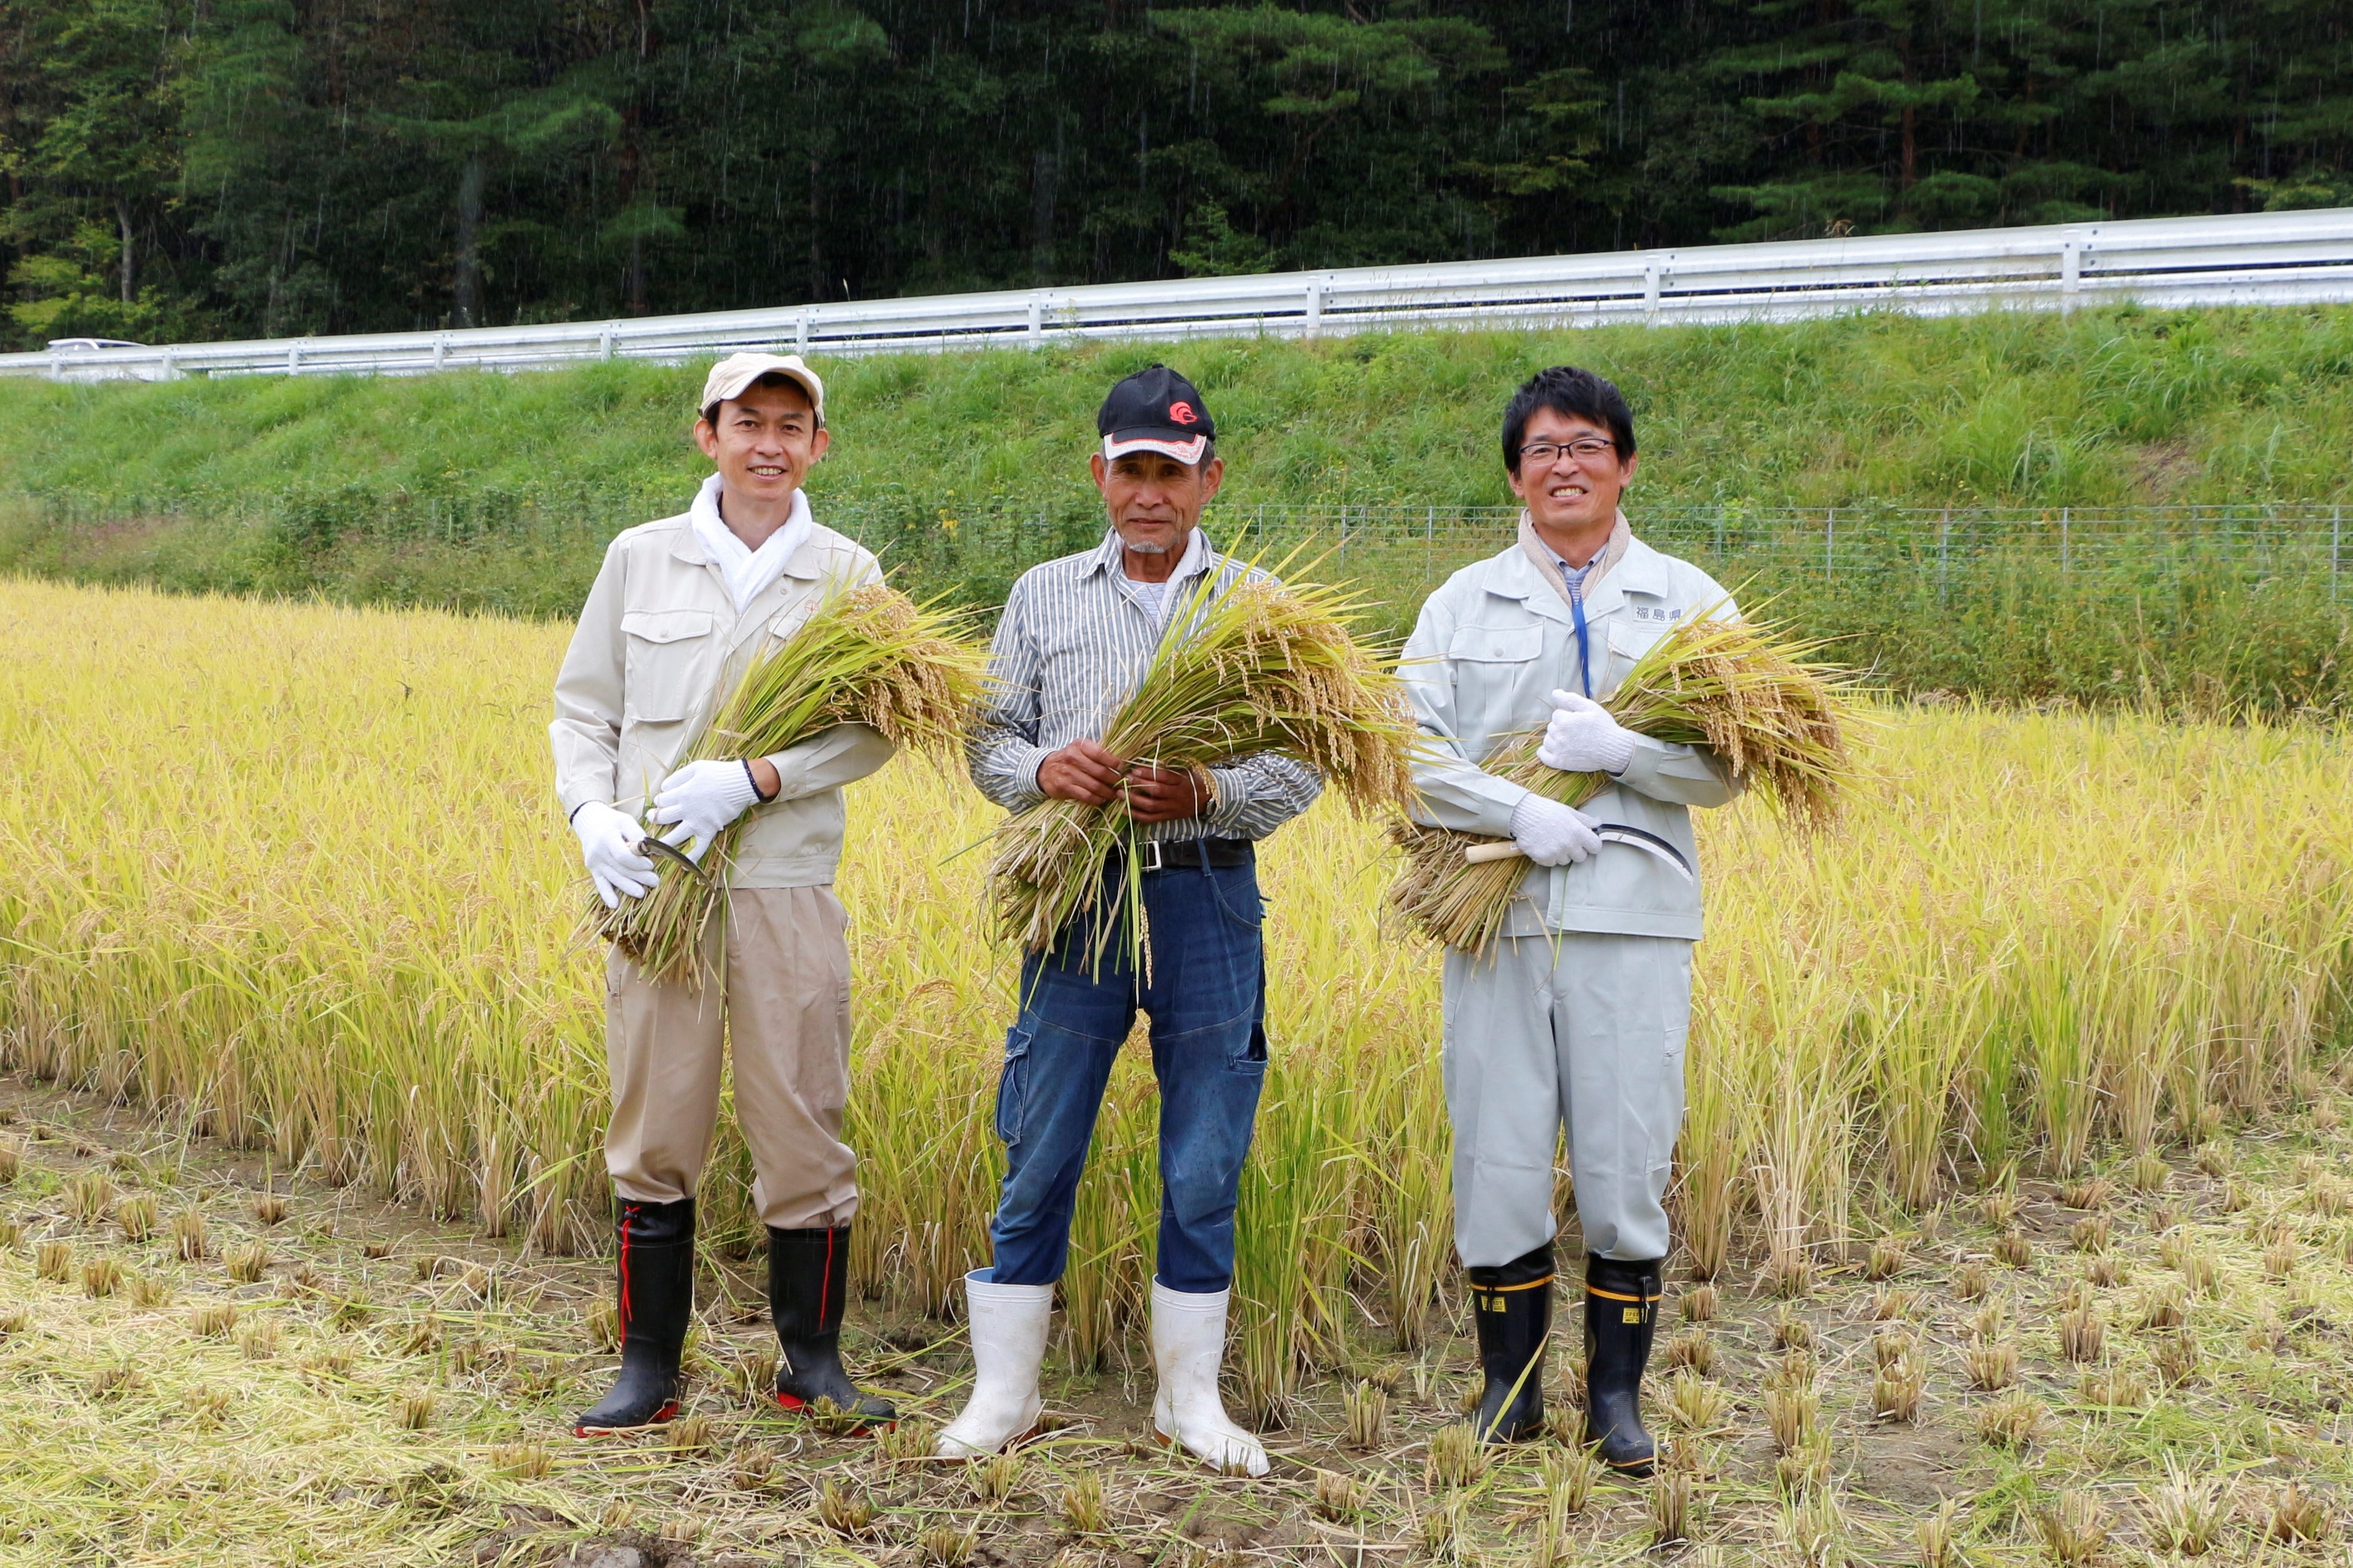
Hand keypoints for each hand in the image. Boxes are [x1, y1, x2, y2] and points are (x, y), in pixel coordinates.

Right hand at [573, 802, 657, 908]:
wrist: (589, 822)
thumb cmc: (612, 822)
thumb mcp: (625, 821)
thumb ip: (637, 833)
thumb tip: (650, 849)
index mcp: (607, 837)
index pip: (622, 855)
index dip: (637, 863)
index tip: (650, 865)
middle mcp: (598, 851)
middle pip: (620, 868)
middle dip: (638, 877)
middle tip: (655, 882)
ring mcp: (594, 862)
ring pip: (613, 878)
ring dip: (628, 887)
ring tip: (642, 893)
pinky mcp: (592, 869)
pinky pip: (600, 884)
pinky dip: (607, 895)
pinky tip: (615, 905)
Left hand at [649, 759, 763, 861]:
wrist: (740, 783)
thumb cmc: (719, 773)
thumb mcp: (696, 767)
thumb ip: (678, 777)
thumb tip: (664, 787)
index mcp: (682, 793)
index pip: (662, 800)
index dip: (659, 800)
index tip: (661, 800)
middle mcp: (686, 810)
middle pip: (663, 817)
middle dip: (655, 817)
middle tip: (652, 818)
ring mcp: (697, 823)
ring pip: (674, 836)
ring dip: (662, 842)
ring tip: (654, 845)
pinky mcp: (708, 831)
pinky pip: (699, 848)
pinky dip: (692, 857)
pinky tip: (684, 866)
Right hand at [1038, 739, 1124, 805]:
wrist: (1044, 770)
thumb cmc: (1069, 759)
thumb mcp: (1080, 749)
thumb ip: (1097, 753)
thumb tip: (1121, 764)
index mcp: (1079, 745)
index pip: (1100, 753)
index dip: (1113, 762)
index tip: (1121, 768)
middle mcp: (1072, 757)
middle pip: (1100, 771)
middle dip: (1114, 779)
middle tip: (1121, 783)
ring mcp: (1067, 773)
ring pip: (1094, 785)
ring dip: (1108, 792)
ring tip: (1114, 793)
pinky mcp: (1065, 787)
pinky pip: (1086, 795)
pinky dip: (1097, 799)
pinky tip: (1102, 799)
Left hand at [1123, 763, 1206, 824]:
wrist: (1204, 800)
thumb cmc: (1191, 782)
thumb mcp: (1184, 771)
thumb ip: (1168, 769)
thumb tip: (1145, 763)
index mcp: (1182, 781)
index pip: (1164, 776)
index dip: (1149, 773)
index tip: (1135, 769)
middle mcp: (1177, 795)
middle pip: (1156, 791)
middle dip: (1138, 785)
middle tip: (1125, 779)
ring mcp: (1172, 808)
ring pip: (1151, 805)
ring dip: (1134, 800)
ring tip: (1120, 793)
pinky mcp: (1168, 817)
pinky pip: (1151, 818)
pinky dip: (1136, 815)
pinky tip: (1125, 810)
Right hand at [1509, 793, 1600, 867]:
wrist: (1523, 813)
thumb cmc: (1547, 810)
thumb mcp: (1568, 812)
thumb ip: (1585, 820)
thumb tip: (1598, 823)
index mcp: (1578, 832)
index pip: (1596, 847)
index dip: (1591, 843)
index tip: (1586, 841)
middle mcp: (1569, 845)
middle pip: (1581, 857)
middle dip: (1575, 850)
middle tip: (1566, 840)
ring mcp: (1555, 853)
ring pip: (1565, 861)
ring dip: (1561, 854)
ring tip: (1552, 840)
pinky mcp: (1543, 858)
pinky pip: (1551, 862)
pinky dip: (1548, 856)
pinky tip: (1543, 844)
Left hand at [1537, 690, 1636, 774]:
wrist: (1613, 750)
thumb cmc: (1603, 727)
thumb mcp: (1590, 707)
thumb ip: (1570, 699)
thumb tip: (1554, 693)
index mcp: (1564, 721)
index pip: (1557, 713)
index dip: (1567, 715)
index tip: (1578, 720)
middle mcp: (1558, 735)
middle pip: (1552, 726)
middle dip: (1561, 726)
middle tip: (1577, 731)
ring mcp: (1558, 750)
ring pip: (1547, 740)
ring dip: (1554, 738)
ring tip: (1570, 740)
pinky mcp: (1559, 763)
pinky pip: (1543, 756)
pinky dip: (1545, 752)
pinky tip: (1554, 749)